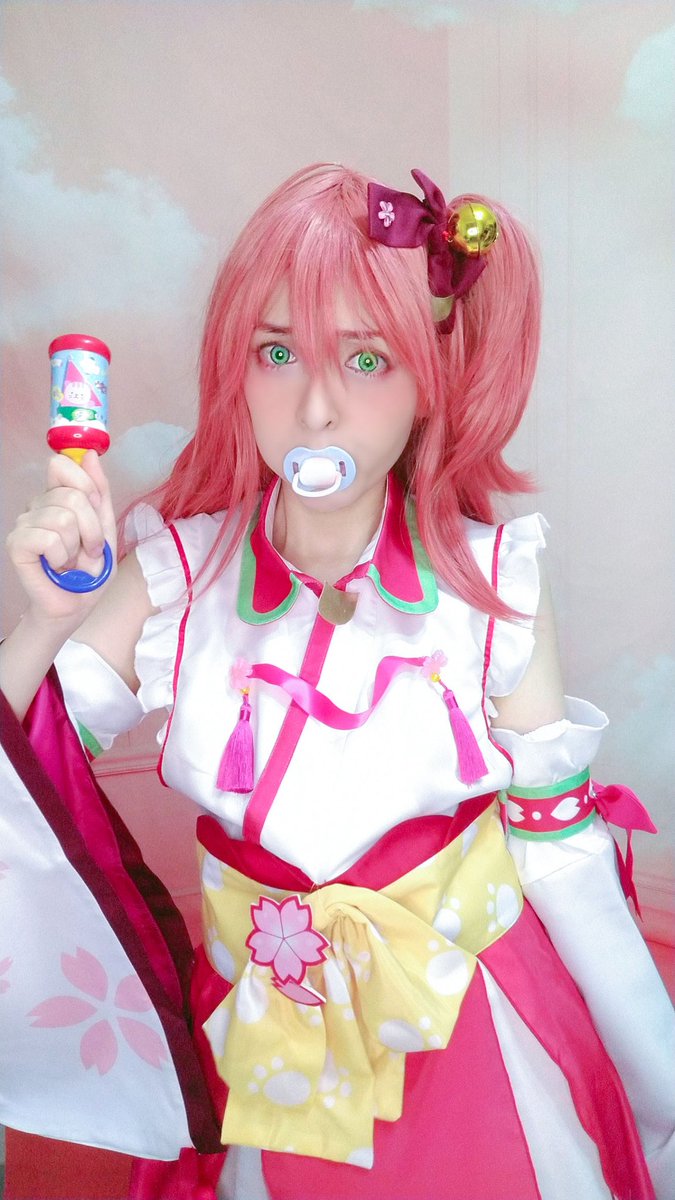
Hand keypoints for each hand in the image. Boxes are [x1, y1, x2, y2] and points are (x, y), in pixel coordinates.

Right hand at [6, 450, 116, 628]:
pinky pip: (47, 538)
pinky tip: (56, 566)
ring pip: (63, 518)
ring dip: (77, 547)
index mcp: (57, 496)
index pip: (61, 464)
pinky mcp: (16, 544)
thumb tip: (91, 455)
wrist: (75, 605)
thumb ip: (99, 492)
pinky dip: (61, 557)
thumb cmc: (89, 570)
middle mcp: (38, 505)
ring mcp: (24, 523)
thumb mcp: (106, 527)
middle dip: (91, 529)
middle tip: (89, 550)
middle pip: (71, 495)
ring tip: (71, 561)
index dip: (85, 485)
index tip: (95, 509)